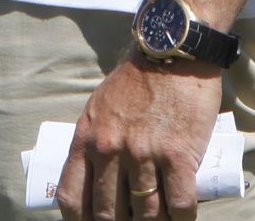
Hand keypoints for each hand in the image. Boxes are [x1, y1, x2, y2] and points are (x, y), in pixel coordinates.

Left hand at [56, 53, 220, 220]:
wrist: (172, 50)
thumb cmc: (137, 79)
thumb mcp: (100, 107)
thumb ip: (96, 142)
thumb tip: (96, 183)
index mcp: (88, 137)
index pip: (73, 197)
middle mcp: (111, 149)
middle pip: (109, 214)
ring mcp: (144, 153)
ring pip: (147, 215)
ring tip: (160, 220)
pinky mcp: (178, 155)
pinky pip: (180, 206)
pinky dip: (181, 220)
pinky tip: (182, 218)